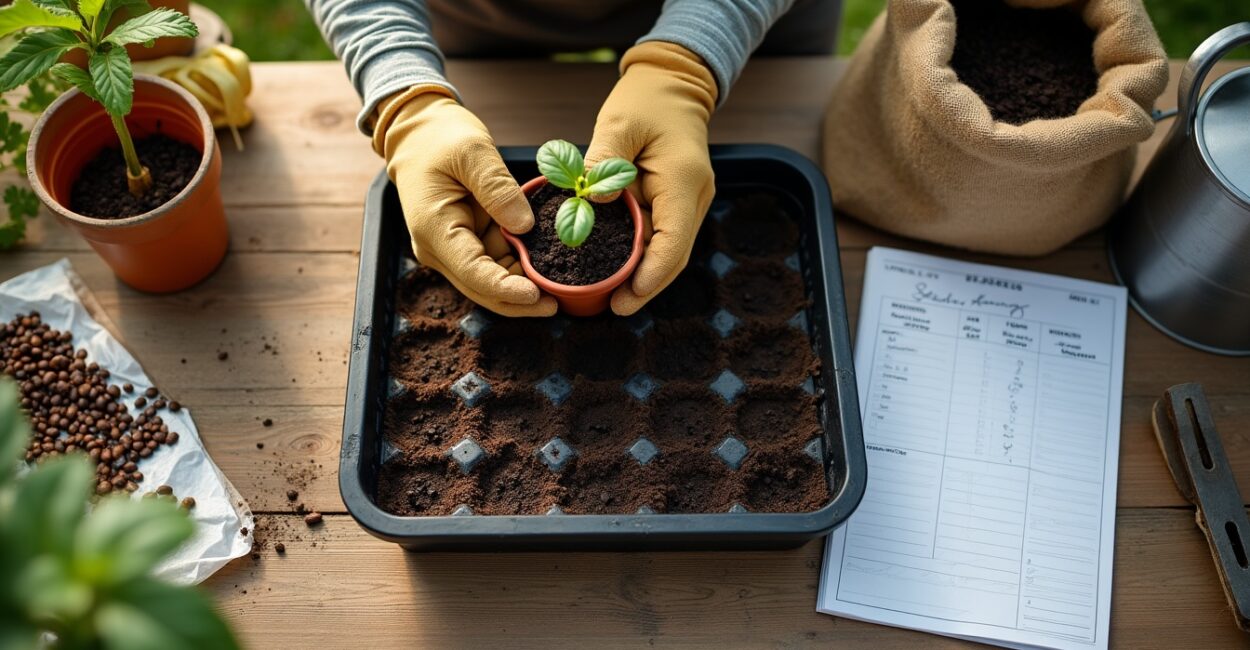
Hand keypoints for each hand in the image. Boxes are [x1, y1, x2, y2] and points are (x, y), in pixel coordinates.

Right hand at [375, 88, 556, 316]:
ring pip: (491, 282)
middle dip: (519, 301)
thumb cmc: (439, 137)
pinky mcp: (466, 242)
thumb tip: (524, 226)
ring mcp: (452, 249)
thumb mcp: (472, 152)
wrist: (419, 132)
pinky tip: (546, 266)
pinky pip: (495, 263)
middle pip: (482, 289)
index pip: (474, 272)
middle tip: (557, 304)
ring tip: (559, 285)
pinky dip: (519, 267)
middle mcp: (440, 249)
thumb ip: (498, 189)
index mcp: (434, 230)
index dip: (507, 289)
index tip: (538, 294)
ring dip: (522, 286)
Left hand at [584, 42, 717, 315]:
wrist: (673, 84)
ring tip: (612, 297)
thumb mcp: (617, 124)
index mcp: (682, 181)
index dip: (650, 277)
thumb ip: (603, 163)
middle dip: (646, 286)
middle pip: (674, 256)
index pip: (672, 243)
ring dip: (644, 275)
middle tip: (613, 309)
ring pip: (668, 250)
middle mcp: (692, 197)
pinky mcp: (676, 201)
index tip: (625, 300)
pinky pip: (661, 236)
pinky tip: (617, 267)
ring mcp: (688, 201)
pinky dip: (642, 255)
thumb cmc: (645, 100)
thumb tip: (591, 202)